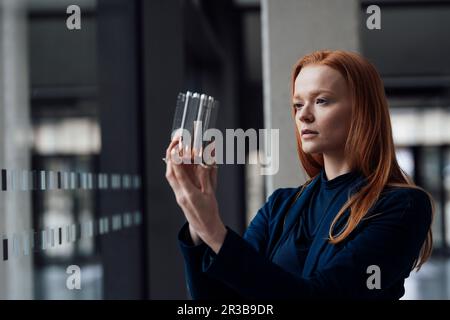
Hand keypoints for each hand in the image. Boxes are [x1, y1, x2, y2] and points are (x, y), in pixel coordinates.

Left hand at [165, 138, 225, 252]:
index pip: (179, 174)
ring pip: (170, 175)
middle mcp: (180, 194)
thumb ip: (207, 176)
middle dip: (170, 156)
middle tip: (175, 142)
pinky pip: (174, 179)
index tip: (178, 146)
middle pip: (170, 172)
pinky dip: (175, 168)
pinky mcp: (179, 195)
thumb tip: (207, 160)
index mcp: (189, 194)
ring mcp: (178, 195)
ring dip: (171, 161)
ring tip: (176, 147)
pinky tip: (179, 160)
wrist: (205, 227)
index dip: (177, 159)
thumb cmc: (210, 212)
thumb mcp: (211, 193)